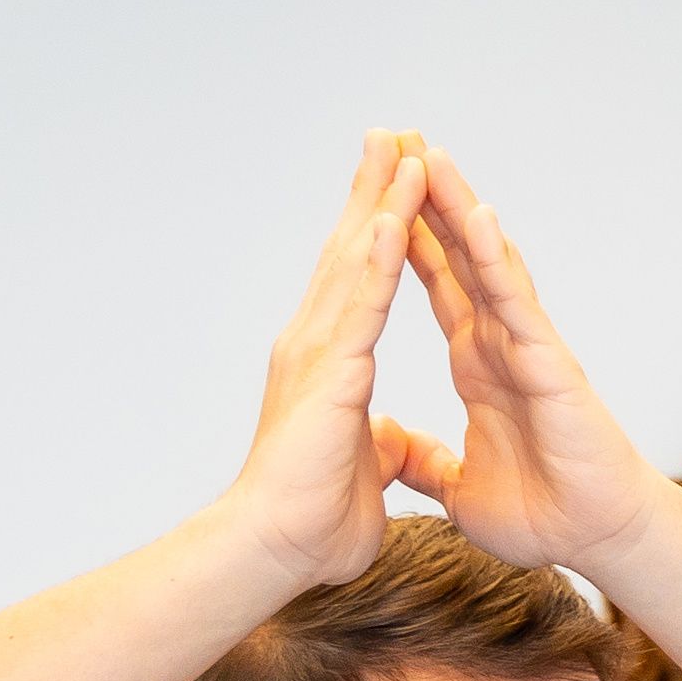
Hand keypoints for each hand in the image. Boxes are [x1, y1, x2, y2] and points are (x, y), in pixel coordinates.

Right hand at [207, 135, 436, 598]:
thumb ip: (379, 444)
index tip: (397, 184)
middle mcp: (316, 343)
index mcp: (328, 363)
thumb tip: (392, 441)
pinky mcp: (331, 370)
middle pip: (350, 251)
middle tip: (394, 133)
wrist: (277, 547)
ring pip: (356, 261)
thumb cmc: (312, 520)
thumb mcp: (365, 468)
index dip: (378, 230)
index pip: (359, 282)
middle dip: (375, 190)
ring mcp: (318, 351)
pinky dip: (381, 256)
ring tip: (404, 148)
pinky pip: (363, 302)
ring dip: (382, 202)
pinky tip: (397, 214)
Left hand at [391, 154, 667, 575]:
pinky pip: (515, 300)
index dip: (409, 240)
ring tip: (430, 153)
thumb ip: (433, 464)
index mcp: (480, 365)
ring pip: (487, 262)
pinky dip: (493, 258)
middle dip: (430, 199)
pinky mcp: (549, 361)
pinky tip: (474, 215)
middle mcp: (503, 342)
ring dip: (459, 206)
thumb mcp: (461, 489)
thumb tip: (402, 455)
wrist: (595, 541)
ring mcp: (527, 345)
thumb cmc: (546, 517)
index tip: (381, 195)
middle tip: (401, 142)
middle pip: (459, 255)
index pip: (438, 287)